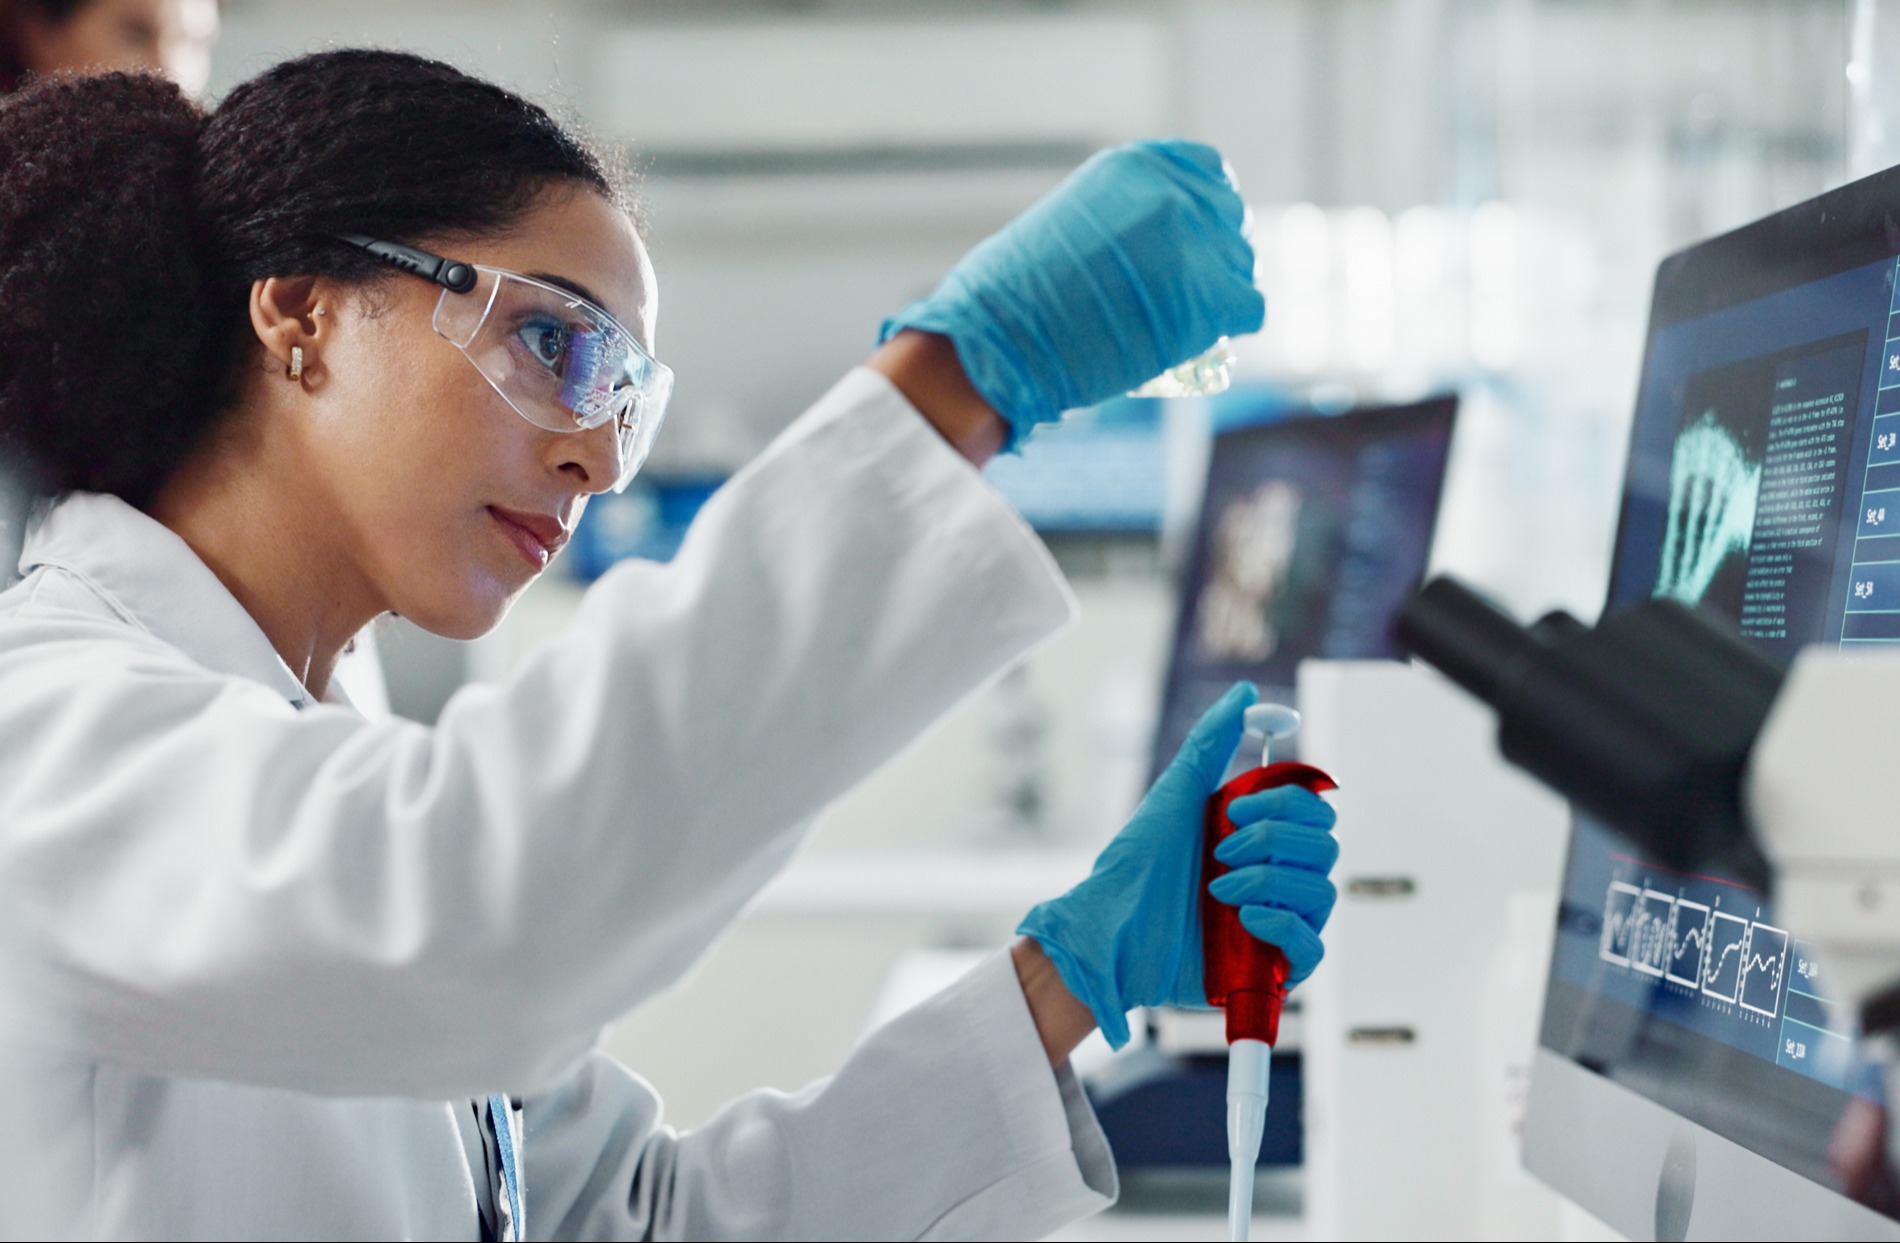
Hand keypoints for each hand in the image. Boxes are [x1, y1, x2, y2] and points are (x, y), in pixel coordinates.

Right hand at [879, 140, 1263, 446]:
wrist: (1005, 337)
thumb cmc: (1016, 294)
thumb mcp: (1070, 223)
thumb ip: (1119, 222)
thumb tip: (1148, 251)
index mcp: (1137, 166)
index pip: (1205, 171)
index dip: (1202, 210)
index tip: (1190, 241)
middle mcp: (1175, 193)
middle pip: (1228, 217)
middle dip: (1213, 253)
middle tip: (1189, 291)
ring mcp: (1199, 242)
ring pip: (1241, 264)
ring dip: (1220, 292)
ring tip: (1186, 320)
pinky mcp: (1213, 296)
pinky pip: (1248, 307)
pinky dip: (1227, 327)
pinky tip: (1196, 340)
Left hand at [1015, 682, 1337, 1047]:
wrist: (1109, 931)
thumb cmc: (1135, 867)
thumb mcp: (1175, 795)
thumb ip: (1211, 742)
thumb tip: (1246, 695)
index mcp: (1261, 837)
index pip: (1315, 810)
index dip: (1286, 804)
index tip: (1234, 808)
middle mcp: (1276, 877)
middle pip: (1325, 846)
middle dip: (1273, 841)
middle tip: (1221, 851)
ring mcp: (1278, 922)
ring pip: (1322, 891)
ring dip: (1268, 881)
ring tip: (1218, 890)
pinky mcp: (1272, 968)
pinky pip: (1313, 946)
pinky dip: (1283, 925)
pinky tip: (1243, 918)